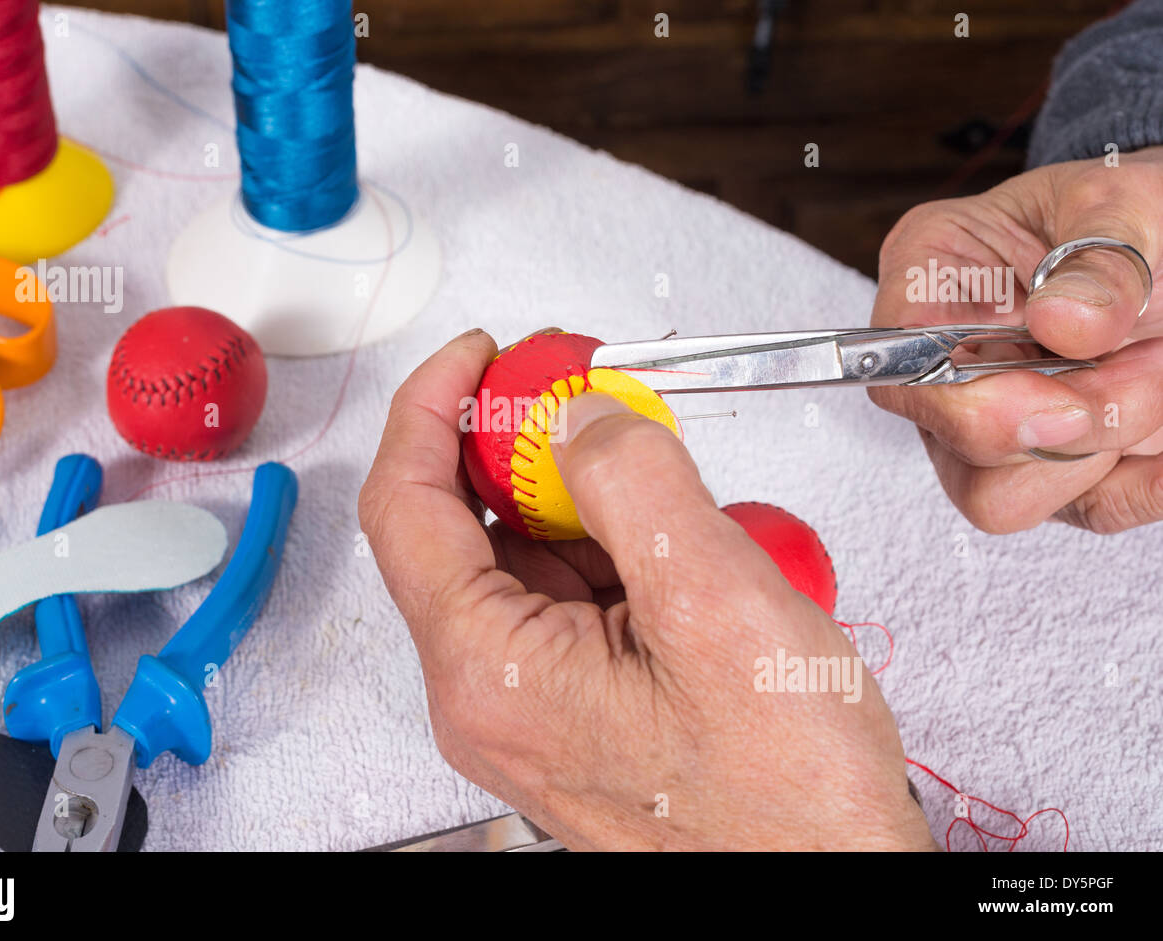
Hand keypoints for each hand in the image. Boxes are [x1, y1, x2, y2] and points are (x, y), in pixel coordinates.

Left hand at [359, 330, 935, 849]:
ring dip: (584, 497)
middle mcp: (492, 693)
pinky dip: (614, 547)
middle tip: (586, 391)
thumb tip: (582, 414)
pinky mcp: (576, 705)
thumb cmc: (785, 801)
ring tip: (665, 477)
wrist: (829, 880)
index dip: (432, 407)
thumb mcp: (717, 606)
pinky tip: (681, 541)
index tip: (479, 354)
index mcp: (490, 672)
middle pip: (464, 525)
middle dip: (524, 443)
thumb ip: (635, 483)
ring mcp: (532, 702)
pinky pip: (570, 597)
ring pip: (526, 557)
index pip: (405, 506)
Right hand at [870, 146, 1162, 532]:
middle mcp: (948, 370)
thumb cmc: (1129, 210)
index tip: (1064, 399)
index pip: (899, 376)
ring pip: (1009, 498)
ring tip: (1158, 371)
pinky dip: (1147, 480)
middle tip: (1150, 364)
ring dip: (1107, 448)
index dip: (969, 405)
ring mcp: (999, 425)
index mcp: (930, 288)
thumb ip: (1099, 260)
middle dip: (1066, 425)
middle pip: (959, 453)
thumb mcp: (1124, 203)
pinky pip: (1092, 507)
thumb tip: (1064, 321)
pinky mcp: (1060, 465)